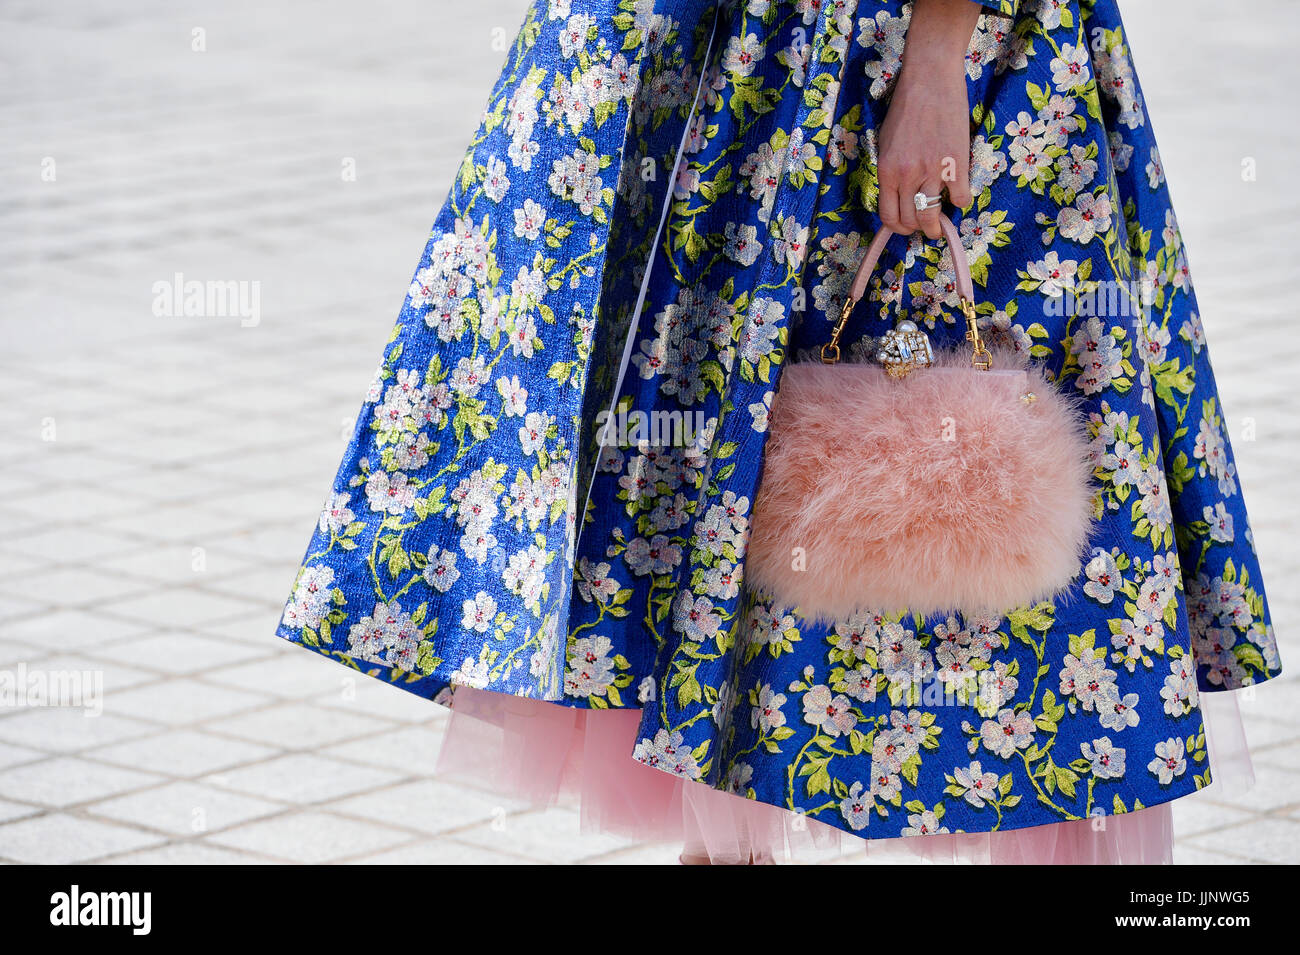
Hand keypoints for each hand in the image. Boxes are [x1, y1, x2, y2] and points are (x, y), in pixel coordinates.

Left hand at [875, 0, 979, 237]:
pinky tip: (959, 196)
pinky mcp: (957, 163)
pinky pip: (961, 198)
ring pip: (933, 216)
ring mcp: (933, 171)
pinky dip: (961, 202)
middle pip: (911, 220)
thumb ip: (890, 171)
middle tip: (924, 228)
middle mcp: (908, 176)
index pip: (889, 216)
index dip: (897, 228)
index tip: (905, 228)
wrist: (930, 78)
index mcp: (887, 171)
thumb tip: (896, 195)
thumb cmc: (905, 107)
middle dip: (917, 230)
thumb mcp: (885, 143)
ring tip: (940, 226)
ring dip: (937, 227)